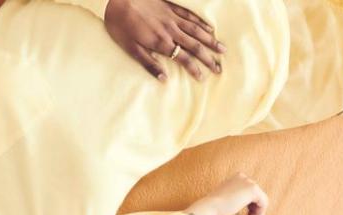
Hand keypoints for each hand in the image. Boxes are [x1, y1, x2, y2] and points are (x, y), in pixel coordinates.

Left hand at [103, 0, 225, 82]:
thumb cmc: (120, 25)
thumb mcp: (131, 49)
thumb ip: (149, 64)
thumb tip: (164, 79)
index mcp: (161, 43)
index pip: (183, 59)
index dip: (195, 69)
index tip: (203, 77)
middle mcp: (171, 30)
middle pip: (195, 46)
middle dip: (208, 58)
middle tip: (219, 68)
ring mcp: (172, 17)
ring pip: (197, 30)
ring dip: (211, 41)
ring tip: (223, 50)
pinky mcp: (171, 7)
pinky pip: (190, 15)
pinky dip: (202, 22)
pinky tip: (210, 27)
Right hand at [185, 172, 269, 214]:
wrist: (209, 208)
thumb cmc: (215, 209)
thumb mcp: (228, 202)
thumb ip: (239, 201)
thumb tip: (253, 209)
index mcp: (236, 179)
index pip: (250, 195)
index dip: (251, 209)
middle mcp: (243, 177)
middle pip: (257, 198)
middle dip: (255, 213)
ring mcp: (248, 182)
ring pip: (262, 202)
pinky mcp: (252, 189)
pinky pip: (263, 204)